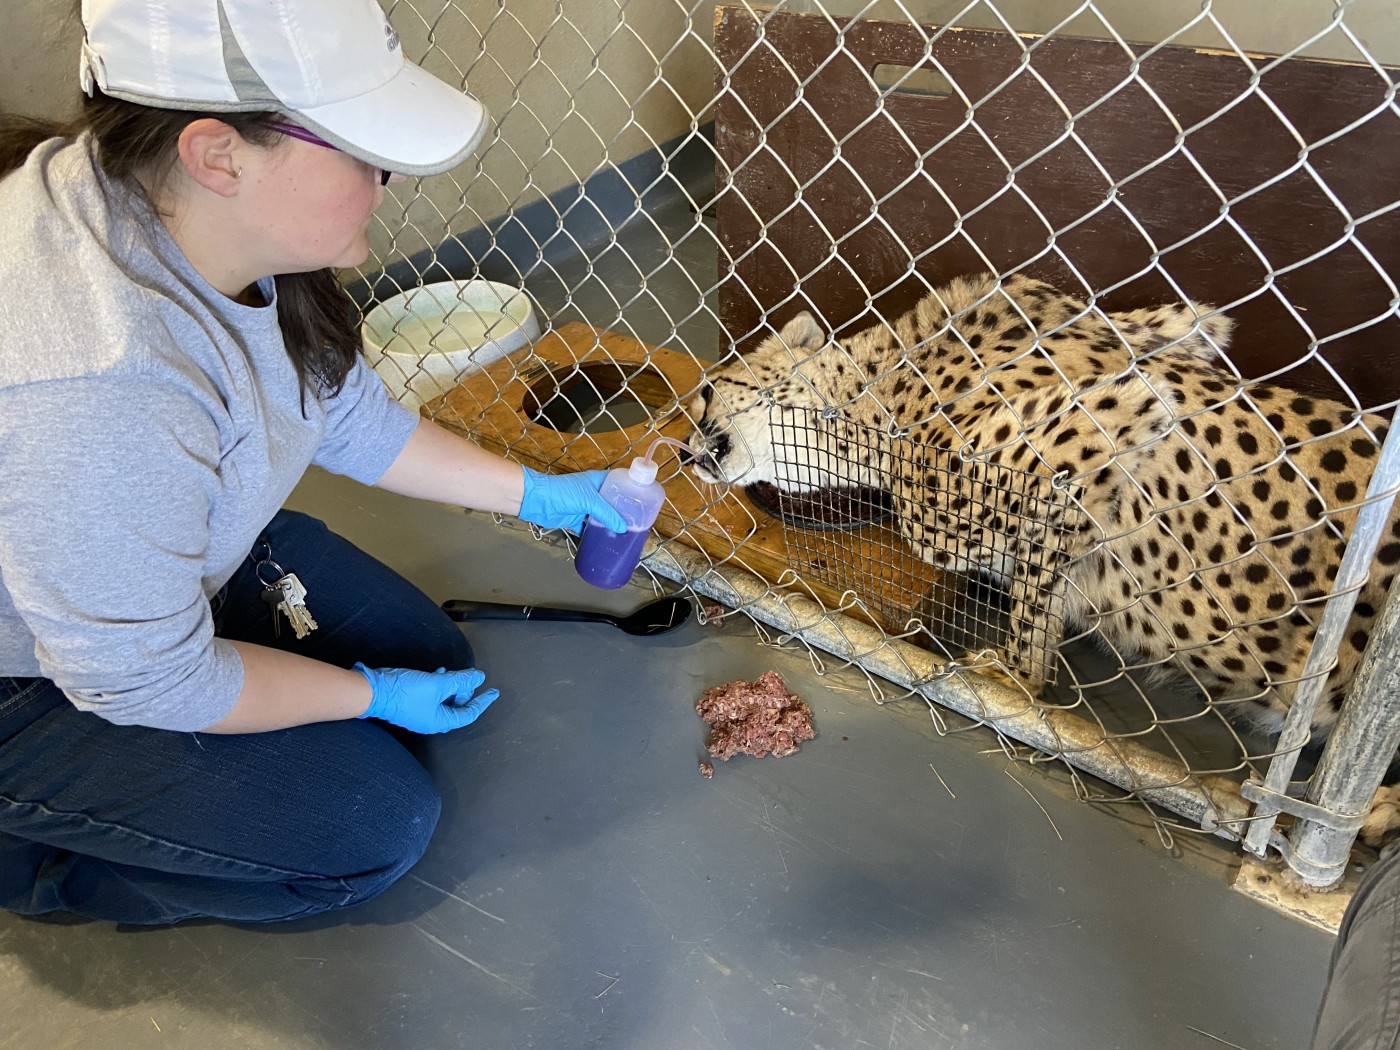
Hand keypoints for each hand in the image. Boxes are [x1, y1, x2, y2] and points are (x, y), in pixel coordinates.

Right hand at [354, 664, 499, 734]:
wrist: (372, 691)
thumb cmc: (404, 692)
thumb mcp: (438, 684)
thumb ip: (460, 680)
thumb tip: (478, 677)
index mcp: (439, 721)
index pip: (468, 714)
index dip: (482, 702)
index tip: (493, 692)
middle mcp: (431, 720)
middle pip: (456, 706)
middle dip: (463, 690)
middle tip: (466, 676)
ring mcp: (420, 713)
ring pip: (444, 699)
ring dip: (451, 686)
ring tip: (450, 673)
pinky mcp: (411, 704)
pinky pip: (432, 695)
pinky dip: (438, 685)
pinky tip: (437, 673)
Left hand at [517, 467, 626, 532]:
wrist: (537, 501)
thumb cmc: (562, 492)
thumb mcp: (589, 500)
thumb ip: (606, 514)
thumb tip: (622, 528)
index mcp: (598, 481)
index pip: (618, 482)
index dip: (630, 489)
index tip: (643, 499)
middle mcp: (593, 492)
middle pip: (612, 502)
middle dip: (622, 511)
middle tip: (636, 521)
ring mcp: (584, 506)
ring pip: (601, 516)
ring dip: (609, 524)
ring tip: (624, 534)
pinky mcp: (575, 519)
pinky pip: (588, 528)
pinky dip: (595, 535)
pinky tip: (604, 542)